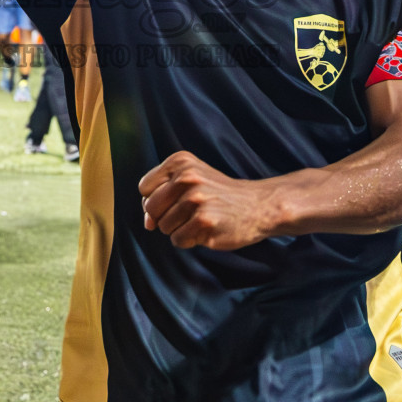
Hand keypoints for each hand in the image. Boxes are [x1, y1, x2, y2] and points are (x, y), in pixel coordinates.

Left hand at [139, 151, 275, 250]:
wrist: (257, 205)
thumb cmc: (218, 195)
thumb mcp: (190, 180)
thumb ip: (162, 196)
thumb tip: (147, 223)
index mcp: (180, 162)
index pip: (144, 187)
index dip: (155, 199)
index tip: (175, 199)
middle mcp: (187, 177)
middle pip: (150, 208)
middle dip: (164, 216)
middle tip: (189, 212)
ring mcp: (196, 199)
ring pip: (163, 226)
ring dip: (179, 228)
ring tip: (201, 218)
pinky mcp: (204, 221)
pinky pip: (177, 240)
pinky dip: (189, 240)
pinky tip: (206, 229)